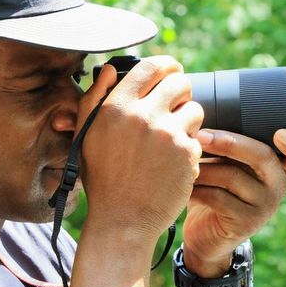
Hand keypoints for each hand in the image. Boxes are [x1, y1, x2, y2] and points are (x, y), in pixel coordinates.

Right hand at [77, 56, 204, 242]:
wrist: (122, 220)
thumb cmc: (103, 178)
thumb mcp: (86, 135)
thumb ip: (94, 98)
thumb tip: (111, 70)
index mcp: (115, 107)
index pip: (150, 66)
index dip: (166, 66)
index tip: (172, 71)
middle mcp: (141, 115)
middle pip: (180, 82)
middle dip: (181, 91)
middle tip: (177, 105)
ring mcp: (166, 133)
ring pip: (194, 108)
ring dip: (188, 120)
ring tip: (174, 138)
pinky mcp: (186, 153)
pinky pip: (198, 137)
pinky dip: (189, 149)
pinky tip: (173, 163)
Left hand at [181, 128, 285, 276]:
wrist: (206, 235)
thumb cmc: (215, 188)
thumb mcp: (228, 164)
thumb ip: (231, 145)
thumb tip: (203, 111)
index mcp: (279, 166)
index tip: (281, 135)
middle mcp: (279, 186)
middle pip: (262, 156)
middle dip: (229, 142)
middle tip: (201, 135)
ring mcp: (265, 206)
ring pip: (232, 176)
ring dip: (203, 166)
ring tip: (183, 161)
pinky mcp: (246, 223)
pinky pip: (218, 197)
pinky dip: (197, 188)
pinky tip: (184, 184)